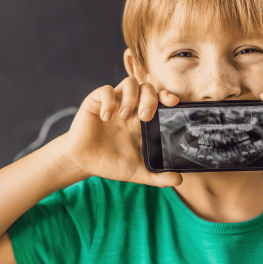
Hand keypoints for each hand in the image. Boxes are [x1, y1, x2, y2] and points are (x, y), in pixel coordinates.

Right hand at [52, 76, 182, 187]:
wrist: (84, 163)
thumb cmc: (110, 163)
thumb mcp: (137, 172)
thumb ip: (157, 177)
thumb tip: (179, 180)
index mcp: (142, 120)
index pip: (160, 99)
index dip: (167, 97)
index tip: (173, 103)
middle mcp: (131, 108)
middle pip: (148, 87)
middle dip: (150, 98)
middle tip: (146, 117)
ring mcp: (114, 103)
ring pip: (130, 82)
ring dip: (131, 97)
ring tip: (124, 117)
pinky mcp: (96, 102)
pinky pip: (106, 90)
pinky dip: (109, 101)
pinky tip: (106, 117)